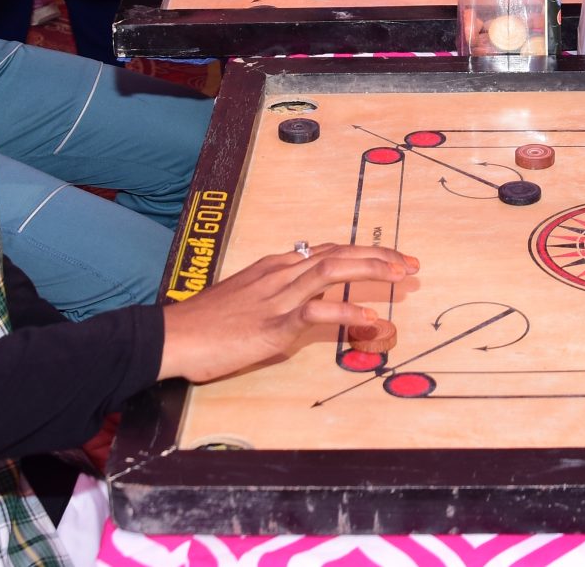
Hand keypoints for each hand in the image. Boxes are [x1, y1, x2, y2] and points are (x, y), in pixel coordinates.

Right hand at [158, 243, 416, 383]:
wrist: (174, 335)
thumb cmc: (204, 323)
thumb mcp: (244, 298)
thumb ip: (274, 297)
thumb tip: (300, 306)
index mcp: (274, 266)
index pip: (327, 250)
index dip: (362, 252)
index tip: (390, 258)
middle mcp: (280, 273)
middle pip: (338, 253)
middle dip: (378, 256)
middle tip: (410, 264)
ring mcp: (277, 296)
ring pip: (332, 270)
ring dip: (371, 270)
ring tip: (399, 277)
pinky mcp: (273, 324)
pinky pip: (316, 311)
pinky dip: (346, 309)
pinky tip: (369, 316)